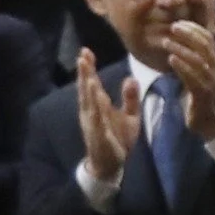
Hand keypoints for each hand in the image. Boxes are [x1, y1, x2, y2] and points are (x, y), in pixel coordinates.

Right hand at [74, 53, 136, 179]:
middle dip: (84, 73)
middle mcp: (91, 111)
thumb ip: (131, 98)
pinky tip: (96, 100)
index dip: (88, 68)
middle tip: (83, 55)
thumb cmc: (118, 138)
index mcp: (98, 105)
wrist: (112, 164)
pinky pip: (97, 121)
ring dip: (88, 90)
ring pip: (89, 103)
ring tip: (88, 74)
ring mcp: (93, 123)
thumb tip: (131, 78)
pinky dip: (96, 110)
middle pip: (86, 89)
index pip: (92, 83)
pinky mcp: (99, 135)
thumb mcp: (131, 115)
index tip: (86, 51)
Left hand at [166, 22, 214, 140]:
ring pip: (198, 60)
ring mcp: (210, 82)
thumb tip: (181, 43)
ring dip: (182, 49)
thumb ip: (194, 60)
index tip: (180, 22)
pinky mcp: (203, 94)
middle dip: (189, 34)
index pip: (209, 40)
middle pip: (204, 46)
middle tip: (173, 27)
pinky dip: (182, 67)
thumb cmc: (202, 96)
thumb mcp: (200, 74)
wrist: (211, 122)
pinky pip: (193, 77)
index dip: (195, 29)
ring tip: (167, 42)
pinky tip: (171, 60)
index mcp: (214, 63)